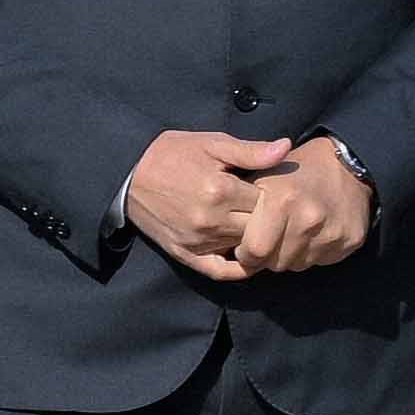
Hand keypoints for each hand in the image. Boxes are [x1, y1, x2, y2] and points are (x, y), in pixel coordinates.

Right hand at [123, 130, 290, 282]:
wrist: (128, 172)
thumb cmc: (172, 153)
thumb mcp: (212, 143)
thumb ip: (251, 151)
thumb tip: (286, 147)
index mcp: (221, 190)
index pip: (269, 203)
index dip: (275, 196)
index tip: (273, 190)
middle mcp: (210, 220)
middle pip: (260, 229)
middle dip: (269, 220)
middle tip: (270, 211)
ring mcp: (197, 241)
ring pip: (245, 249)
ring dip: (255, 240)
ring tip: (258, 227)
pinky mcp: (184, 253)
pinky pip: (220, 271)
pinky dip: (238, 269)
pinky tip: (247, 258)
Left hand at [237, 135, 372, 274]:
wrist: (345, 165)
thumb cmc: (294, 172)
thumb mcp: (262, 176)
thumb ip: (240, 204)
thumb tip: (222, 235)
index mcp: (282, 199)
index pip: (254, 250)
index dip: (245, 252)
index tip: (244, 246)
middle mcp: (309, 217)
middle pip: (275, 262)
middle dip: (266, 257)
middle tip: (267, 240)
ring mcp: (332, 231)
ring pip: (297, 265)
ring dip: (288, 256)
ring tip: (289, 233)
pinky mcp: (351, 240)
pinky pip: (320, 261)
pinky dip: (311, 253)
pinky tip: (311, 234)